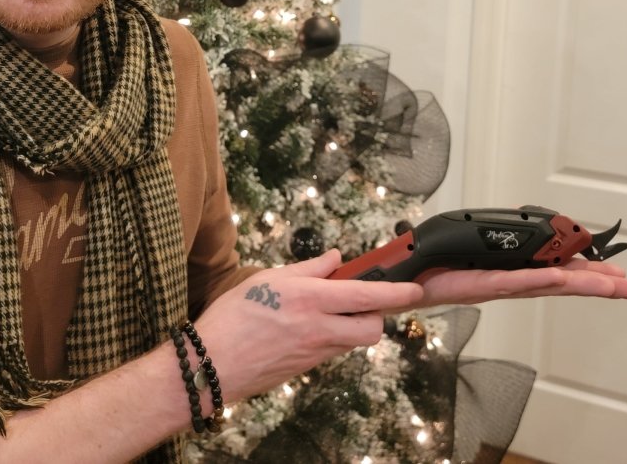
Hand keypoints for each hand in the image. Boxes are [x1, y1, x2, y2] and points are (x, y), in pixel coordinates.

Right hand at [193, 250, 421, 403]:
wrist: (212, 363)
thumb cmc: (234, 315)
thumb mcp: (268, 278)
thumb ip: (308, 269)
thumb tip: (335, 258)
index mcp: (311, 300)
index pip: (367, 296)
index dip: (396, 292)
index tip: (414, 288)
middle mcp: (320, 329)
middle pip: (372, 328)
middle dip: (377, 314)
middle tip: (361, 299)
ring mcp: (316, 353)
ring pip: (353, 340)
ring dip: (353, 326)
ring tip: (328, 310)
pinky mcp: (307, 368)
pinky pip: (332, 350)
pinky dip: (332, 337)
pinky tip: (306, 326)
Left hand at [410, 258, 626, 306]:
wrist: (399, 277)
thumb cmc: (430, 263)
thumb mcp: (469, 244)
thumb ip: (496, 241)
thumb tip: (519, 228)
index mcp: (510, 270)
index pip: (555, 271)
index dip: (586, 272)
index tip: (615, 273)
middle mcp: (509, 280)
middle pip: (560, 281)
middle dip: (597, 285)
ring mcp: (495, 284)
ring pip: (545, 283)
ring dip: (578, 284)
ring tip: (612, 286)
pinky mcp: (475, 284)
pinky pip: (510, 281)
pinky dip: (536, 280)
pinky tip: (559, 278)